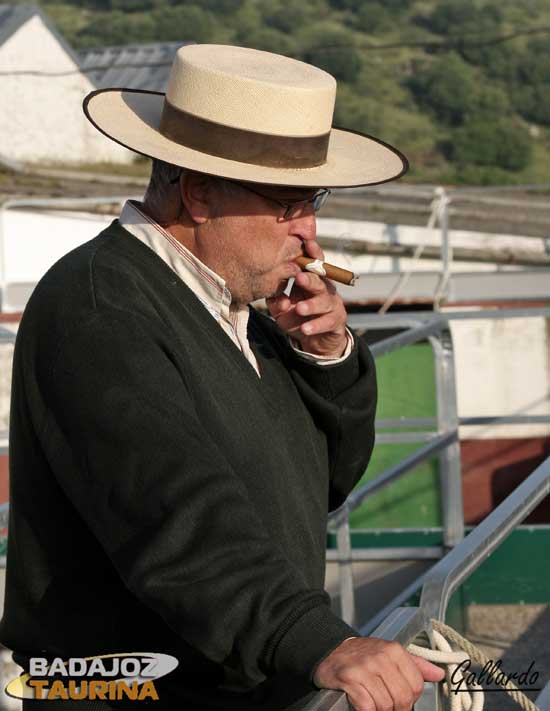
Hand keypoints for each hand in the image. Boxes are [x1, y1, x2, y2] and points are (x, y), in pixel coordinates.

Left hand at [266, 241, 347, 357]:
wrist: (315, 341)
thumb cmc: (298, 318)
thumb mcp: (283, 311)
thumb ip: (277, 303)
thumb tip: (280, 299)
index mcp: (311, 280)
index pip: (313, 264)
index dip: (313, 254)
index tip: (307, 244)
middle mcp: (324, 289)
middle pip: (319, 281)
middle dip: (309, 279)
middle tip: (299, 278)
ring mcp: (332, 305)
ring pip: (324, 302)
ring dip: (311, 305)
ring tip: (299, 309)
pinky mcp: (336, 321)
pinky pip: (327, 322)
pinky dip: (316, 326)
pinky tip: (305, 329)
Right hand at [314, 637, 444, 710]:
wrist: (330, 650)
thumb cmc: (363, 655)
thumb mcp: (390, 654)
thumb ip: (415, 665)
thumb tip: (439, 674)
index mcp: (394, 651)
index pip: (417, 686)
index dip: (411, 698)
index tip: (401, 697)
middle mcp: (381, 657)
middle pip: (402, 698)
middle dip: (396, 708)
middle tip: (387, 704)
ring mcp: (364, 668)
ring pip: (385, 705)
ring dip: (380, 709)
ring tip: (373, 701)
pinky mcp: (349, 679)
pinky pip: (368, 706)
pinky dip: (367, 710)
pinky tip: (362, 702)